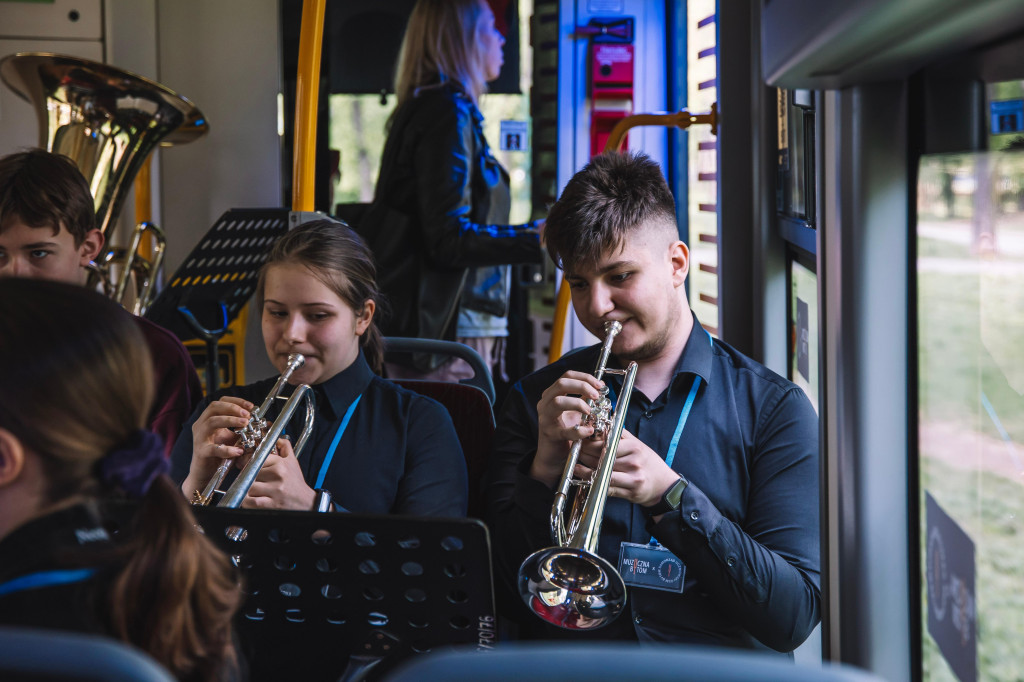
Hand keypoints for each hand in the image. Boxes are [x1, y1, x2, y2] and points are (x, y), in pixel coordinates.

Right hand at [181, 396, 253, 497]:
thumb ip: (240, 429)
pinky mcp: (201, 452)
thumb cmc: (218, 454)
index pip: (220, 402)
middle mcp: (201, 425)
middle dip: (233, 408)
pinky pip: (213, 448)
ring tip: (244, 423)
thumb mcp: (231, 438)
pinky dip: (227, 449)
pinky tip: (238, 451)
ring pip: (211, 422)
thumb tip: (257, 421)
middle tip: (247, 414)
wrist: (204, 474)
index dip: (236, 401)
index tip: (251, 406)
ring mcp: (199, 438)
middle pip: (214, 407)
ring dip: (230, 420)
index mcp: (208, 419)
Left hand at [242, 438, 316, 509]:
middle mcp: (278, 475)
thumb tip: (278, 438)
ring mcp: (274, 490)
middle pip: (250, 473)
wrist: (306, 502)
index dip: (248, 464)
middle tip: (251, 481)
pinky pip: (251, 501)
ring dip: (247, 490)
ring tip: (252, 491)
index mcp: (281, 464)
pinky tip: (251, 501)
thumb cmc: (296, 483)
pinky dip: (247, 502)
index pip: (256, 459)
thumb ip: (285, 447)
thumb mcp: (293, 462)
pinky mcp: (271, 504)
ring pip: (249, 487)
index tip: (246, 468)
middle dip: (248, 478)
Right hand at [529, 370, 603, 486]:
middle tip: (596, 395)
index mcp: (552, 395)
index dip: (585, 377)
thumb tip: (600, 388)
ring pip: (557, 402)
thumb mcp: (576, 412)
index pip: (567, 376)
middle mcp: (545, 403)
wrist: (553, 457)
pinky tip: (589, 430)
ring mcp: (546, 419)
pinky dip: (579, 430)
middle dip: (582, 386)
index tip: (600, 385)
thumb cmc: (565, 433)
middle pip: (561, 384)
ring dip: (578, 403)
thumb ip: (584, 399)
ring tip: (590, 411)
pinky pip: (564, 430)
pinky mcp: (550, 435)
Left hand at [574, 428, 679, 505]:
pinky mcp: (630, 492)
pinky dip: (595, 484)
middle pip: (602, 458)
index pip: (606, 444)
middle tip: (576, 452)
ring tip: (576, 466)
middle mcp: (634, 461)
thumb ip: (621, 435)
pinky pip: (608, 488)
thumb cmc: (649, 462)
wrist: (665, 485)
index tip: (581, 441)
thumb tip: (603, 423)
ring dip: (586, 470)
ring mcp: (633, 478)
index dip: (590, 443)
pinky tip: (586, 479)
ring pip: (603, 473)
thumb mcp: (638, 444)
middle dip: (585, 454)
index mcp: (634, 447)